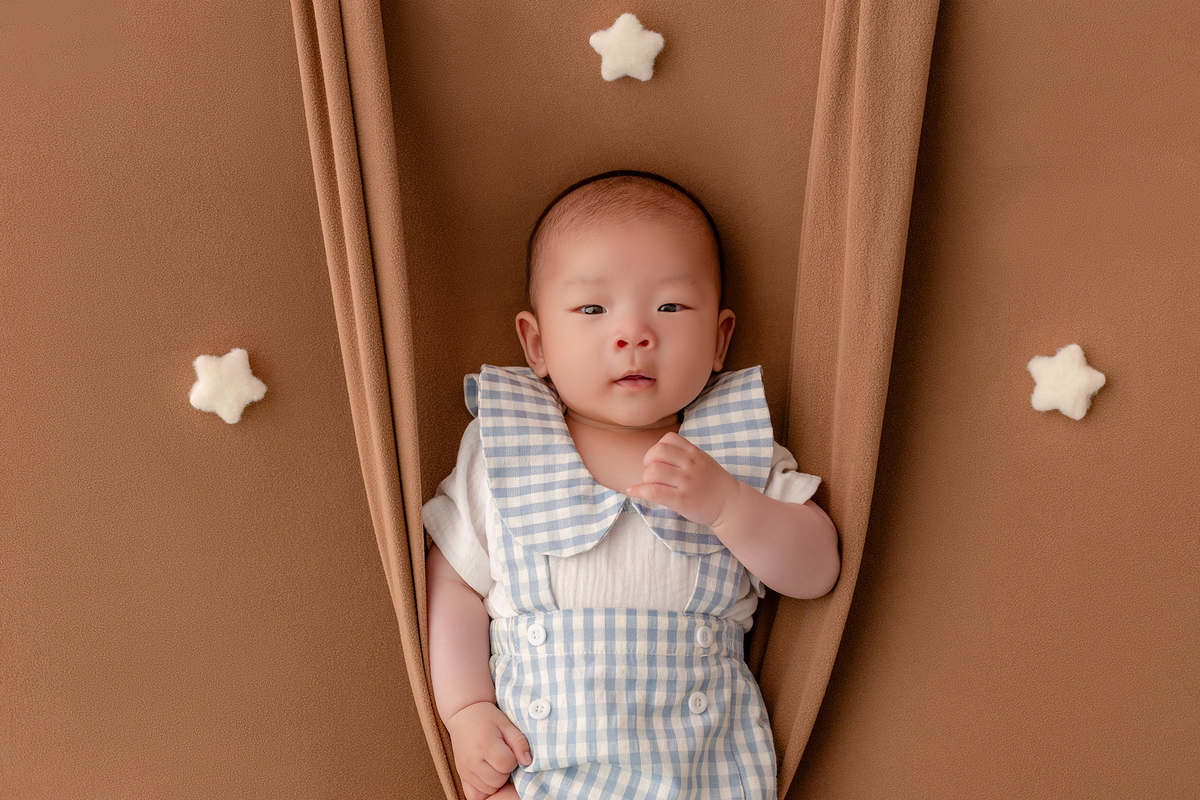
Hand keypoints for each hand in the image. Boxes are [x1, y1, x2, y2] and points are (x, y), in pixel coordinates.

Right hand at [444, 701, 531, 799]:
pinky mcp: (461, 775)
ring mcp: (465, 770)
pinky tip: (487, 776)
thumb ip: (519, 742)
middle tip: (502, 757)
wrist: (464, 714)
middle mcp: (472, 760)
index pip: (506, 764)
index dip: (513, 759)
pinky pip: (474, 795)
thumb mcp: (506, 724)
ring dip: (496, 780)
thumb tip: (528, 761)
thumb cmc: (487, 717)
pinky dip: (484, 788)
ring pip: (488, 789)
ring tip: (494, 764)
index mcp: (485, 745)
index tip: (509, 750)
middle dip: (505, 771)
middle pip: (498, 780)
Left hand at [626, 431, 741, 528]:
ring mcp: (686, 482)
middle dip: (648, 461)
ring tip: (650, 485)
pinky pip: (654, 491)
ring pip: (653, 471)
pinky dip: (638, 490)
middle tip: (652, 473)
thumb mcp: (703, 461)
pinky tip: (632, 491)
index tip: (658, 460)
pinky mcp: (681, 500)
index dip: (657, 448)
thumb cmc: (713, 483)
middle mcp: (690, 465)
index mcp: (695, 453)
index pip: (668, 439)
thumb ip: (684, 454)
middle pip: (657, 452)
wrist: (731, 505)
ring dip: (645, 478)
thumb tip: (656, 452)